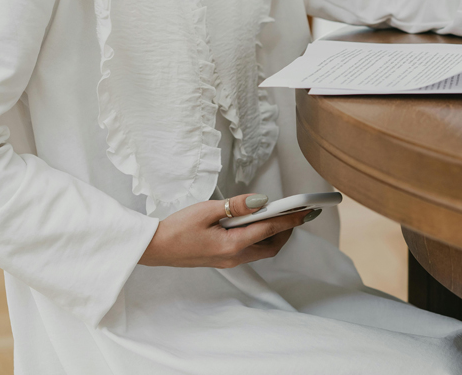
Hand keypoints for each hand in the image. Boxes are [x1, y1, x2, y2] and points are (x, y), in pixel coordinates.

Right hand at [139, 194, 314, 268]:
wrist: (154, 248)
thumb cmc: (176, 228)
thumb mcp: (206, 210)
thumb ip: (236, 206)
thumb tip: (262, 201)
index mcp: (232, 245)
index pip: (270, 230)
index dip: (291, 219)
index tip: (306, 210)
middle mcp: (234, 257)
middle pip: (272, 246)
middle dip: (287, 231)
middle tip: (296, 213)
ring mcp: (229, 261)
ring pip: (262, 251)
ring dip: (274, 236)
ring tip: (279, 217)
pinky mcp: (223, 259)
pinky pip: (251, 251)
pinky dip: (261, 239)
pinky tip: (256, 225)